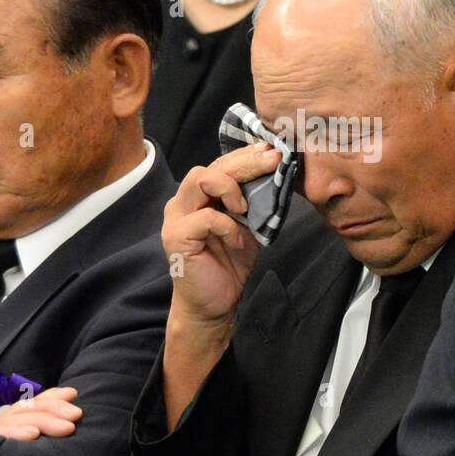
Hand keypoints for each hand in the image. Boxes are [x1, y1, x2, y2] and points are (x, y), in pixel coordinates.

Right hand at [0, 386, 81, 439]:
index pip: (34, 403)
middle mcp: (2, 424)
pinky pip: (0, 436)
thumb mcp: (32, 449)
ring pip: (16, 419)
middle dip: (55, 408)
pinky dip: (17, 433)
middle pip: (28, 408)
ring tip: (66, 428)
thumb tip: (71, 426)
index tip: (73, 393)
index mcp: (14, 421)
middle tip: (77, 415)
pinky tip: (34, 435)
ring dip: (44, 421)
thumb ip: (45, 434)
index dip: (53, 396)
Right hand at [162, 143, 278, 326]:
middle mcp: (184, 202)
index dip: (246, 155)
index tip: (272, 151)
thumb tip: (277, 174)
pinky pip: (206, 218)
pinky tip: (238, 242)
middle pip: (211, 166)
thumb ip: (255, 202)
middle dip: (246, 162)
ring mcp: (177, 218)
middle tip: (272, 160)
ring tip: (246, 207)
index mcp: (201, 197)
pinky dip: (228, 227)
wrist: (214, 304)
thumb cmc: (229, 265)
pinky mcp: (176, 237)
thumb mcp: (249, 226)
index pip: (221, 164)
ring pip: (199, 179)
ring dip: (229, 187)